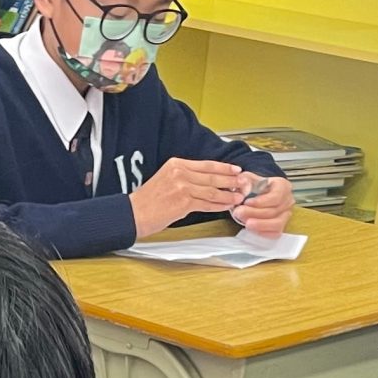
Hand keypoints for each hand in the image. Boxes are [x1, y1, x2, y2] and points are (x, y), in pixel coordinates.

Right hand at [128, 157, 247, 237]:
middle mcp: (180, 172)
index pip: (206, 164)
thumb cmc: (148, 201)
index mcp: (176, 164)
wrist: (133, 214)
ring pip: (212, 190)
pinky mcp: (183, 202)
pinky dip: (218, 205)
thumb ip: (184, 178)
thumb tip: (204, 183)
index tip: (236, 170)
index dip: (224, 167)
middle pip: (212, 176)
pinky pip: (206, 203)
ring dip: (228, 194)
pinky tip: (226, 206)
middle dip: (231, 180)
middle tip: (244, 183)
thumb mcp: (166, 180)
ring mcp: (182, 187)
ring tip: (239, 197)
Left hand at [230, 172, 293, 237]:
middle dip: (255, 213)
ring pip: (277, 223)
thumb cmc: (255, 186)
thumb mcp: (249, 178)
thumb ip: (246, 181)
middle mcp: (287, 200)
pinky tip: (252, 229)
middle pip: (274, 210)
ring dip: (260, 224)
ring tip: (246, 223)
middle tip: (239, 212)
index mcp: (282, 186)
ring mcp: (286, 214)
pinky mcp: (281, 226)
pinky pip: (275, 233)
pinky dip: (263, 232)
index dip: (261, 201)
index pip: (276, 196)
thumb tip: (244, 185)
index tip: (247, 202)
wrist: (257, 194)